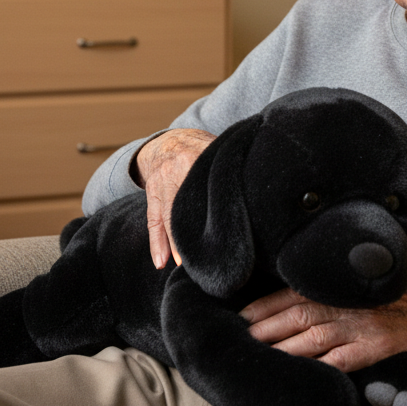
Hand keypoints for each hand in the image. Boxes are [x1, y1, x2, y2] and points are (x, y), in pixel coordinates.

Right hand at [133, 128, 215, 268]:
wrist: (168, 141)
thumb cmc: (201, 148)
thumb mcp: (214, 147)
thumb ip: (227, 164)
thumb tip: (255, 184)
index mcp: (196, 157)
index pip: (208, 187)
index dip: (218, 207)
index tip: (229, 229)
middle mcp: (176, 170)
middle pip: (187, 205)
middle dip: (194, 231)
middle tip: (206, 255)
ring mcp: (161, 183)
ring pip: (167, 217)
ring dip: (174, 243)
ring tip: (183, 264)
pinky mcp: (152, 193)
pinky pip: (152, 220)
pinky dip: (156, 242)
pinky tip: (160, 262)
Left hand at [240, 288, 406, 372]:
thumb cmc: (406, 314)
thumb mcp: (369, 299)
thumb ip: (338, 301)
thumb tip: (296, 314)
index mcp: (346, 290)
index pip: (298, 292)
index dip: (267, 303)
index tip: (243, 315)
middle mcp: (352, 303)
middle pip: (299, 312)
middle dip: (267, 325)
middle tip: (242, 338)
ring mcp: (366, 325)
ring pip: (315, 336)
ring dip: (285, 347)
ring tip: (262, 356)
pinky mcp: (380, 347)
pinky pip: (345, 359)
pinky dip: (322, 367)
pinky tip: (305, 374)